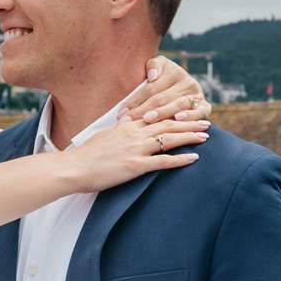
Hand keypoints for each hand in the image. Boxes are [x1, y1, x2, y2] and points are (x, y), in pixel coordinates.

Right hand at [56, 114, 206, 192]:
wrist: (74, 168)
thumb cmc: (85, 156)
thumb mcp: (104, 137)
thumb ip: (119, 132)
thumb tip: (126, 125)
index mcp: (127, 127)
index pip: (156, 116)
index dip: (174, 114)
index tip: (188, 112)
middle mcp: (134, 134)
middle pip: (168, 124)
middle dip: (189, 122)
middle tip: (206, 121)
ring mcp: (136, 149)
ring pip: (169, 139)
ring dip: (190, 136)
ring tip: (206, 135)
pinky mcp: (135, 165)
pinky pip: (163, 161)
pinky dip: (181, 159)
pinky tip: (194, 157)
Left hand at [121, 57, 211, 125]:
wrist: (185, 89)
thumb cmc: (163, 80)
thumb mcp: (158, 67)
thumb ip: (153, 66)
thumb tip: (152, 77)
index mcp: (174, 71)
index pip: (151, 88)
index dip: (135, 100)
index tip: (121, 112)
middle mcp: (187, 82)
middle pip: (162, 98)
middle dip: (143, 110)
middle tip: (128, 121)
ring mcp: (197, 95)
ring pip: (177, 105)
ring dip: (162, 114)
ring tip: (147, 120)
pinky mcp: (205, 107)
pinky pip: (197, 112)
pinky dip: (189, 116)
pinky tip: (178, 119)